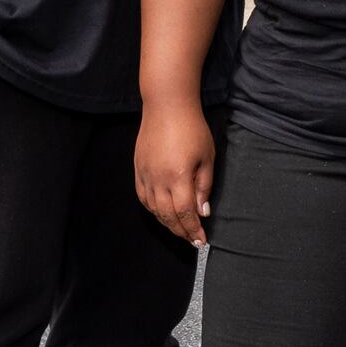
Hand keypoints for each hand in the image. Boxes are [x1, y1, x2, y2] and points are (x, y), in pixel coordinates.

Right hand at [136, 101, 216, 245]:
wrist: (167, 106)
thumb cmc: (192, 128)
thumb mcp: (207, 157)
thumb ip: (204, 186)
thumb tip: (202, 212)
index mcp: (178, 177)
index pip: (185, 213)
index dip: (193, 229)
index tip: (201, 240)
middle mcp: (158, 179)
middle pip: (168, 216)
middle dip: (181, 231)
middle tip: (192, 240)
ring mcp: (145, 174)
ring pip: (154, 209)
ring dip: (167, 223)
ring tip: (180, 229)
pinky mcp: (138, 169)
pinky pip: (143, 197)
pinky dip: (153, 209)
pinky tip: (162, 213)